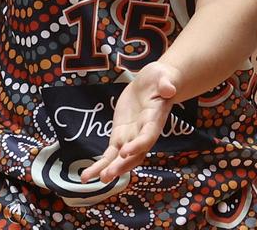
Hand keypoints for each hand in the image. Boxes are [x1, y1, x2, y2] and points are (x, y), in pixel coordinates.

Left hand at [81, 61, 180, 183]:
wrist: (152, 84)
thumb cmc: (160, 80)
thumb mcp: (163, 77)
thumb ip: (166, 84)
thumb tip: (169, 89)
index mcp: (154, 120)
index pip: (147, 136)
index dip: (138, 145)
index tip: (125, 151)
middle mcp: (143, 134)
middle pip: (134, 154)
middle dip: (121, 165)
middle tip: (108, 174)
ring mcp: (131, 137)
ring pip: (120, 158)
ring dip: (109, 169)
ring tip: (94, 179)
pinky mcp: (119, 136)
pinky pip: (110, 154)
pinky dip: (99, 165)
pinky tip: (87, 175)